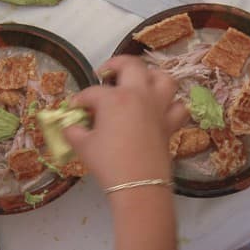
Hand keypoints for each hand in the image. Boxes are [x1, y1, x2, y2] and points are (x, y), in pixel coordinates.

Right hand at [64, 56, 187, 190]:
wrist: (138, 185)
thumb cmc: (108, 163)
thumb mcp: (83, 146)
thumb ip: (74, 131)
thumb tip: (71, 126)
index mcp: (114, 98)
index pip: (92, 92)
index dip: (80, 99)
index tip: (75, 108)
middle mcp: (139, 95)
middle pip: (132, 65)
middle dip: (116, 64)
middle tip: (106, 73)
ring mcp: (159, 107)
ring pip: (163, 78)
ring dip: (151, 77)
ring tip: (140, 83)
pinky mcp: (171, 123)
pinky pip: (178, 107)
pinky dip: (171, 105)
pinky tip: (161, 109)